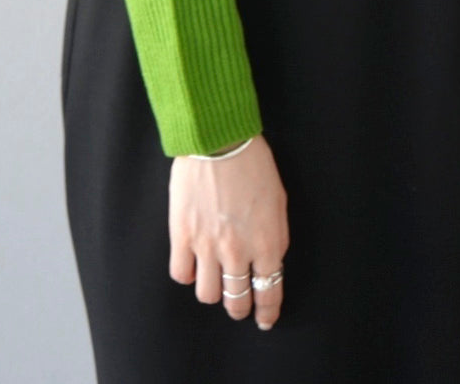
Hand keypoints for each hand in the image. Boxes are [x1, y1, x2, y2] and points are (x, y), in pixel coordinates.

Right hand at [169, 134, 289, 331]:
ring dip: (213, 291)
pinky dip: (188, 274)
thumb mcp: (278, 201)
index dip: (267, 312)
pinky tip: (193, 263)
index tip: (265, 319)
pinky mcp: (182, 235)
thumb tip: (269, 262)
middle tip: (239, 304)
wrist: (219, 140)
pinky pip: (181, 274)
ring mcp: (207, 246)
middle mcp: (237, 251)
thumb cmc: (253, 163)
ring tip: (215, 280)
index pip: (268, 292)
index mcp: (267, 242)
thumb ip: (275, 237)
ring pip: (208, 294)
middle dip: (240, 308)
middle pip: (236, 301)